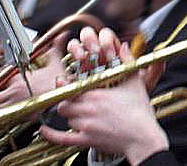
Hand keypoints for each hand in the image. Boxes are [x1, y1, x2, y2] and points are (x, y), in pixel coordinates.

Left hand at [0, 41, 65, 109]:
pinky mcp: (17, 113)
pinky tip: (0, 114)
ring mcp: (14, 101)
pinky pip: (1, 114)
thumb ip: (56, 48)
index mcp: (20, 77)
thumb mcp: (57, 63)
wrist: (63, 99)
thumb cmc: (59, 83)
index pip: (0, 73)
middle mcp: (14, 89)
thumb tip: (62, 35)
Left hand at [40, 42, 168, 165]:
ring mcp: (85, 126)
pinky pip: (62, 139)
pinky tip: (44, 131)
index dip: (65, 84)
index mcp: (97, 94)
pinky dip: (50, 135)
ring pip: (65, 118)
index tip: (63, 80)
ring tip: (75, 112)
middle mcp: (87, 109)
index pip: (71, 87)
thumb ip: (127, 62)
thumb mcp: (135, 82)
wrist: (142, 137)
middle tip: (71, 99)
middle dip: (66, 101)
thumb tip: (124, 47)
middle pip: (64, 103)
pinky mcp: (86, 140)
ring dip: (68, 115)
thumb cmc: (140, 112)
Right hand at [66, 27, 163, 91]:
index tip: (110, 51)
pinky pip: (63, 60)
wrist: (113, 116)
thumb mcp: (141, 85)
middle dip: (91, 40)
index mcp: (113, 52)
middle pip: (89, 34)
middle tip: (96, 52)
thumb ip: (153, 71)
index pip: (107, 36)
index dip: (107, 40)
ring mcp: (81, 61)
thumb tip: (159, 58)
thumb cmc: (128, 98)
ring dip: (78, 48)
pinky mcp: (70, 72)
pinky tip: (72, 67)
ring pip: (76, 43)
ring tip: (83, 59)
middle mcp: (96, 53)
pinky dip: (67, 61)